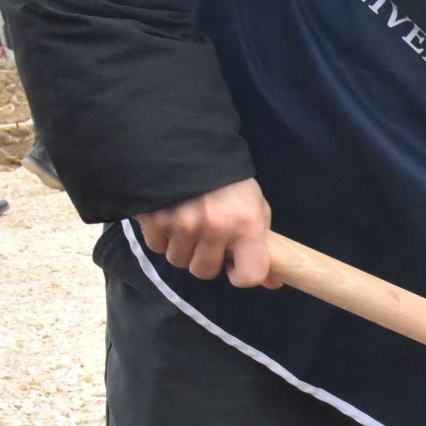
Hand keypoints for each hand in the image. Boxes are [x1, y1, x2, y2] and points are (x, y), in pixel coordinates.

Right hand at [136, 178, 275, 287]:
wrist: (186, 142)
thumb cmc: (227, 180)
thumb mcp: (253, 206)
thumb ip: (261, 244)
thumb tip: (272, 283)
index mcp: (247, 223)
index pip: (249, 276)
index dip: (241, 275)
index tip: (234, 264)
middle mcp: (215, 226)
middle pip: (204, 271)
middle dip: (205, 259)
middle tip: (206, 238)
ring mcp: (182, 223)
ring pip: (178, 260)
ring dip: (182, 247)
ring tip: (187, 222)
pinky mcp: (154, 217)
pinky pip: (156, 245)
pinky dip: (161, 236)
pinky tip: (169, 214)